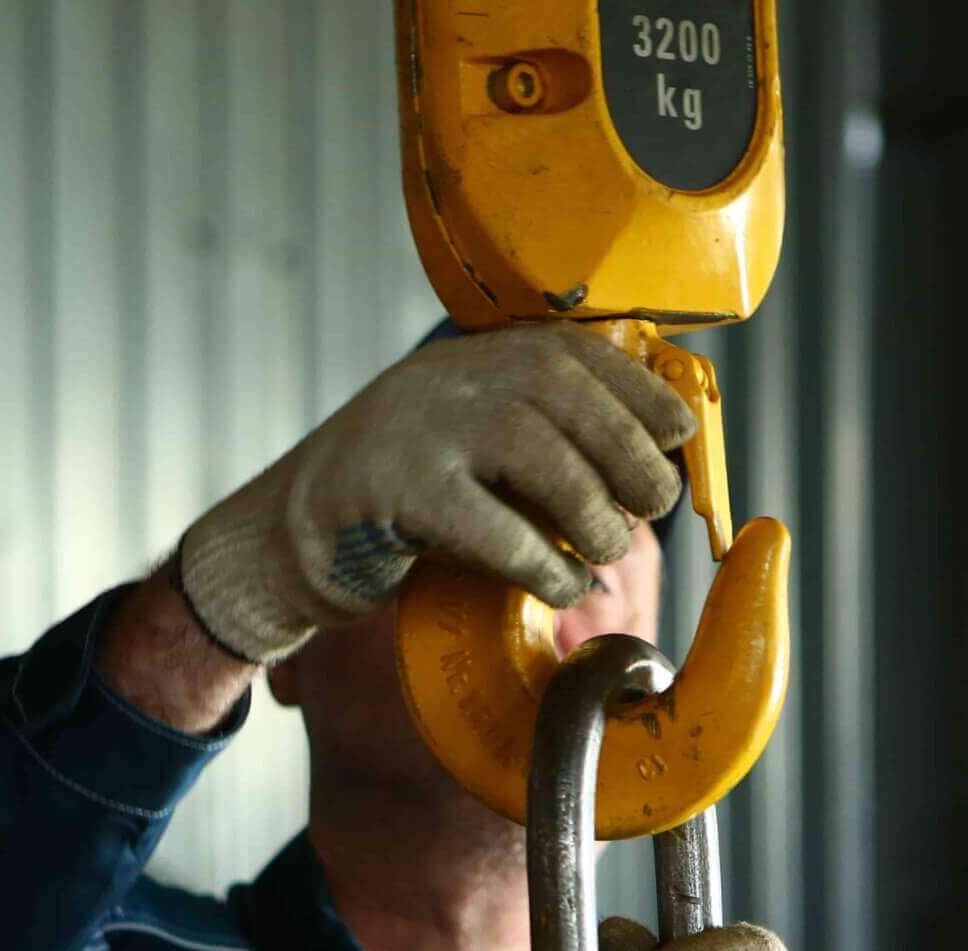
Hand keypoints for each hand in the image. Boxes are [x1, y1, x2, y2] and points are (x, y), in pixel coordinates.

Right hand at [177, 324, 695, 662]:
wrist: (289, 539)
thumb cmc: (404, 502)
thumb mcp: (471, 444)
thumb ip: (540, 434)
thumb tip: (650, 459)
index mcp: (471, 358)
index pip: (574, 350)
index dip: (638, 389)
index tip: (678, 433)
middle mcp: (445, 379)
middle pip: (563, 394)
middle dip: (626, 452)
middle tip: (652, 504)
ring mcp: (415, 431)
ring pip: (535, 453)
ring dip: (592, 510)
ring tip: (608, 551)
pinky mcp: (393, 494)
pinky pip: (489, 525)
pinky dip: (542, 560)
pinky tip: (564, 585)